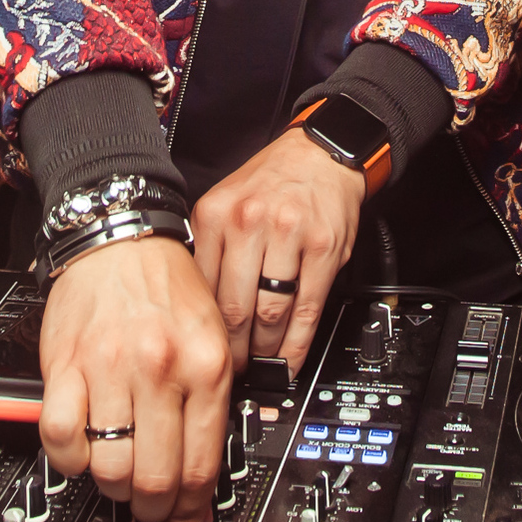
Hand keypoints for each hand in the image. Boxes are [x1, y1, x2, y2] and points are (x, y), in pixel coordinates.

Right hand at [37, 235, 230, 521]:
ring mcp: (110, 368)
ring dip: (114, 485)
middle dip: (153, 509)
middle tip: (151, 509)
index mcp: (205, 363)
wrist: (119, 235)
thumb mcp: (214, 332)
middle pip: (155, 478)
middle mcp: (160, 368)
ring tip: (119, 474)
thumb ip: (213, 397)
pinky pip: (62, 439)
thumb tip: (204, 473)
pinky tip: (83, 449)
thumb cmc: (165, 282)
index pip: (202, 464)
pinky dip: (71, 458)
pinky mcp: (65, 366)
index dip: (192, 510)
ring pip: (109, 467)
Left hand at [192, 128, 364, 376]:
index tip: (206, 349)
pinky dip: (299, 342)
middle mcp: (249, 221)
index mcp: (216, 213)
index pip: (202, 288)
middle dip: (234, 349)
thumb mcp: (226, 202)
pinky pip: (307, 308)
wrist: (319, 153)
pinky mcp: (323, 247)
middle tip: (235, 368)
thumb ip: (211, 248)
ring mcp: (289, 234)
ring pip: (271, 312)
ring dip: (266, 349)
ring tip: (262, 364)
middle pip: (234, 307)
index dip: (204, 329)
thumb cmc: (271, 182)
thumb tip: (197, 307)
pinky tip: (291, 358)